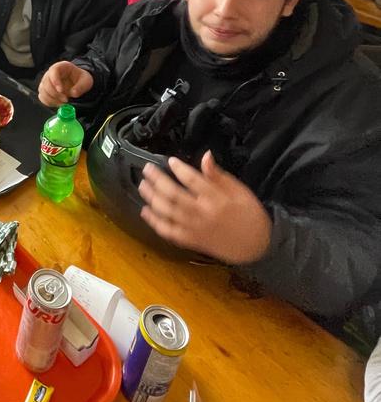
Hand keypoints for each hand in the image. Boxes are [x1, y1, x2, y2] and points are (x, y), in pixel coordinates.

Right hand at [38, 62, 93, 106]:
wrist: (77, 83)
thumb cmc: (80, 79)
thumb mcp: (86, 81)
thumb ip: (81, 86)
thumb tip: (73, 93)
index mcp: (61, 67)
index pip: (53, 70)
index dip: (55, 80)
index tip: (61, 90)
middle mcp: (51, 73)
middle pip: (46, 82)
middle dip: (55, 93)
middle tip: (66, 100)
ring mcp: (46, 82)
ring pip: (43, 91)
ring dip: (52, 99)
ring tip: (64, 102)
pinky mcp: (45, 90)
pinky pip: (42, 97)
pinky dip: (49, 102)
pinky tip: (59, 103)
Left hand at [138, 151, 271, 263]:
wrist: (257, 245)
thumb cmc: (249, 214)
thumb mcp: (239, 190)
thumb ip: (218, 175)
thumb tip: (206, 156)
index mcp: (217, 199)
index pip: (193, 181)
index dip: (179, 169)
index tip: (170, 161)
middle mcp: (202, 214)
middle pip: (174, 195)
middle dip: (157, 181)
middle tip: (147, 170)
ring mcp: (194, 229)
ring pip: (167, 212)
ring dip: (152, 198)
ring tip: (143, 185)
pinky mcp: (191, 241)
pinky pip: (169, 232)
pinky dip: (155, 222)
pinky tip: (146, 212)